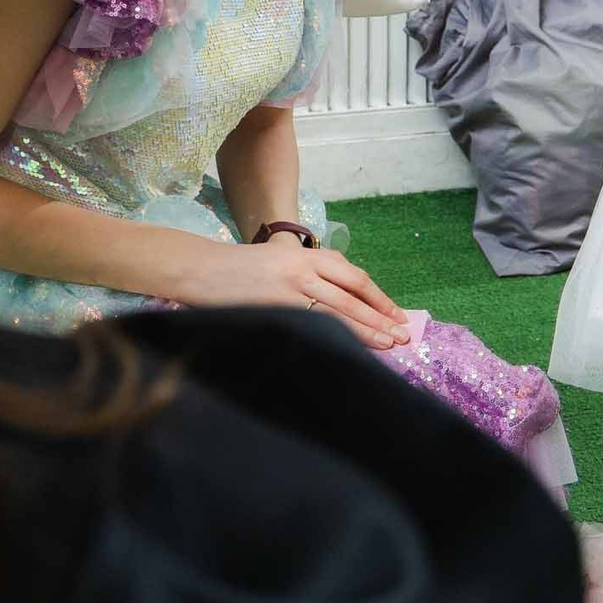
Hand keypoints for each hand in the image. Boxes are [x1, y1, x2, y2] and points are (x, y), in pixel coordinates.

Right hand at [203, 234, 411, 348]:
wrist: (199, 269)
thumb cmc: (238, 269)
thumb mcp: (278, 259)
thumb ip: (308, 274)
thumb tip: (344, 303)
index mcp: (305, 254)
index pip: (353, 276)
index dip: (378, 297)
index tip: (395, 314)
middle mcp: (301, 268)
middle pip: (351, 295)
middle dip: (380, 317)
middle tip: (402, 334)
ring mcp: (288, 289)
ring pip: (338, 312)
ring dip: (366, 331)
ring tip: (388, 345)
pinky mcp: (274, 308)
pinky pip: (312, 325)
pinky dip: (334, 338)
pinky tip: (349, 348)